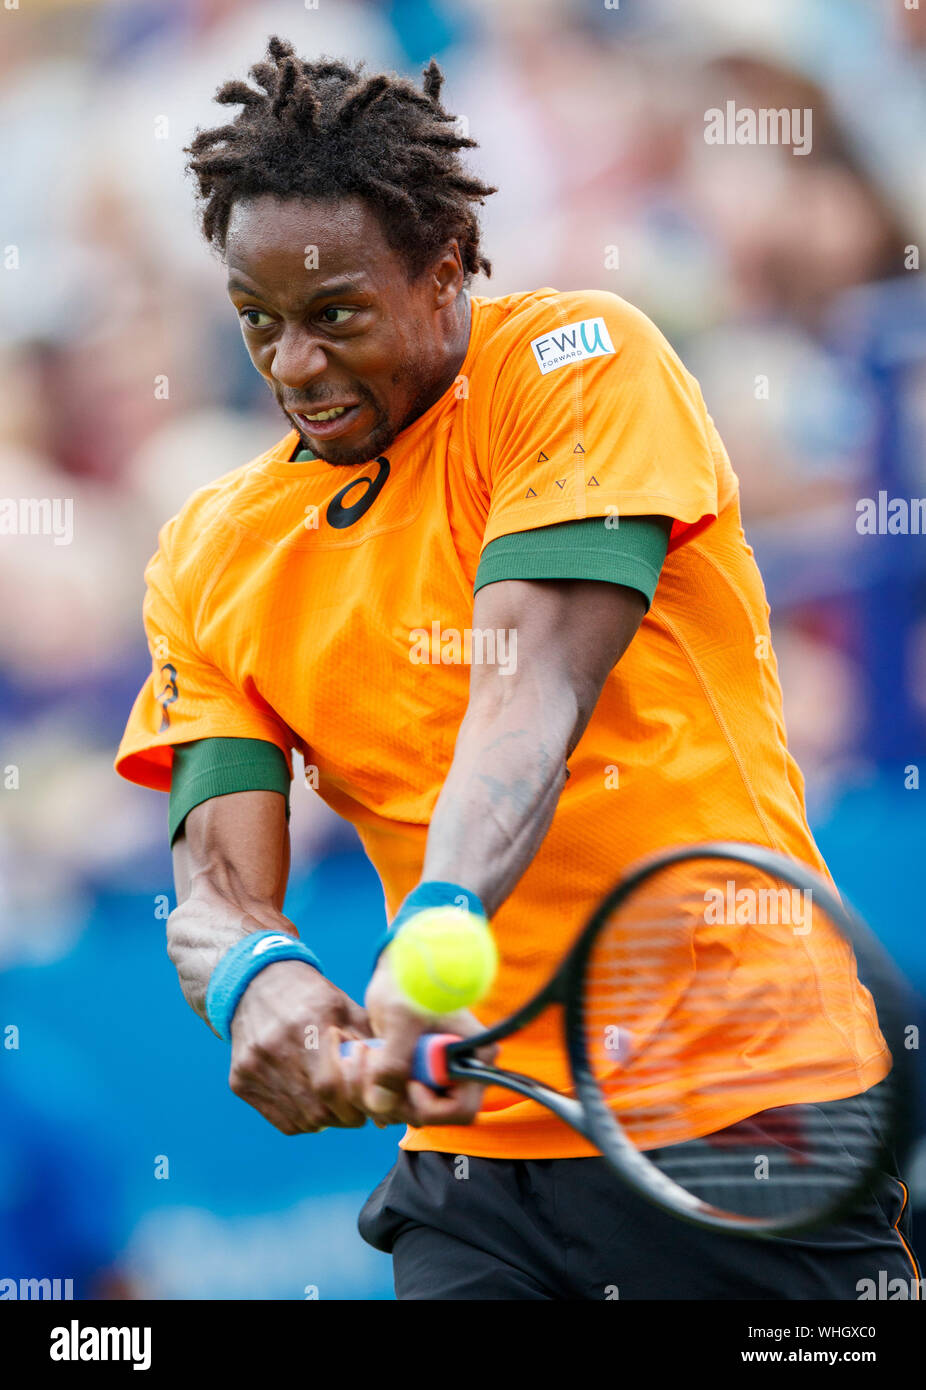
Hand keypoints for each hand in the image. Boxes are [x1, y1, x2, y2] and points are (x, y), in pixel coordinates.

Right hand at [228, 960, 370, 1134]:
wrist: (255, 984)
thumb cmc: (310, 997)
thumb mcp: (345, 1008)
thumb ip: (370, 1046)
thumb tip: (394, 1094)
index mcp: (306, 1023)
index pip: (330, 1086)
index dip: (355, 1104)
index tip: (370, 1104)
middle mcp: (274, 1046)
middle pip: (316, 1109)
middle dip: (345, 1116)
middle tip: (356, 1107)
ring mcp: (253, 1066)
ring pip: (301, 1120)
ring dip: (326, 1120)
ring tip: (335, 1101)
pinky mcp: (239, 1081)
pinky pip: (282, 1120)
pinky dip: (304, 1119)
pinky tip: (311, 1100)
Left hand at [343, 949, 497, 1126]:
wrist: (401, 965)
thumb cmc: (410, 981)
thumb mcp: (401, 1020)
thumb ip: (393, 1062)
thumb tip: (380, 1106)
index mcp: (474, 1058)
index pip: (458, 1111)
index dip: (427, 1105)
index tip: (405, 1080)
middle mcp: (461, 1073)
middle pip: (428, 1116)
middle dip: (393, 1098)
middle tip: (370, 1063)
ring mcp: (437, 1075)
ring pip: (405, 1110)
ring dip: (376, 1091)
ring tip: (363, 1053)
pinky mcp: (415, 1074)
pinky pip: (394, 1099)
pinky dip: (373, 1086)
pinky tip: (364, 1057)